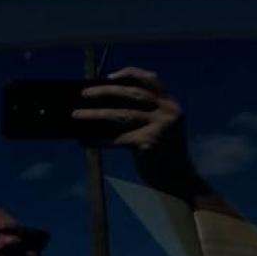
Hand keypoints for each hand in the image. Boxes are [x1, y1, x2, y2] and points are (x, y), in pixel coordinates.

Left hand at [72, 67, 197, 187]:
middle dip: (105, 91)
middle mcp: (167, 112)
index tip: (109, 76)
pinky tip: (84, 140)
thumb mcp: (160, 128)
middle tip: (84, 93)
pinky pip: (117, 139)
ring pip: (121, 115)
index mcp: (171, 104)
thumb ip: (143, 114)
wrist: (180, 181)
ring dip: (95, 114)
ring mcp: (159, 127)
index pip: (151, 79)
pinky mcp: (149, 143)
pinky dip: (98, 140)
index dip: (130, 74)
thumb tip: (103, 104)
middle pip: (132, 93)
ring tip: (76, 115)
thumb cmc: (164, 154)